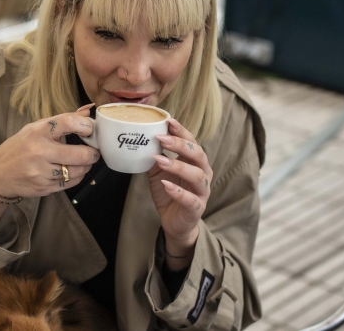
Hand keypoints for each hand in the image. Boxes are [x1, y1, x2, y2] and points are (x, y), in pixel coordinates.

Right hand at [0, 104, 100, 198]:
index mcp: (37, 132)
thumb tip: (89, 111)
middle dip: (93, 153)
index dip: (86, 125)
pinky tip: (74, 171)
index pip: (68, 122)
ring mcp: (41, 172)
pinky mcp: (44, 188)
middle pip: (79, 154)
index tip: (90, 129)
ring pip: (77, 171)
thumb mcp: (35, 128)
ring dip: (86, 166)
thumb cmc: (19, 147)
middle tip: (94, 151)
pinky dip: (77, 176)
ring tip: (84, 161)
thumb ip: (63, 120)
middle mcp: (39, 152)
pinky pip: (70, 183)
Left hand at [148, 118, 212, 259]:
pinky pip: (191, 199)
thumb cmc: (169, 192)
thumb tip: (141, 139)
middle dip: (181, 144)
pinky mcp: (197, 208)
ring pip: (197, 175)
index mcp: (195, 162)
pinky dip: (178, 192)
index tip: (168, 120)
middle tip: (162, 138)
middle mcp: (203, 174)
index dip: (181, 131)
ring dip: (178, 166)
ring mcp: (202, 191)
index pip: (192, 141)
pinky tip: (167, 186)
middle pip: (198, 155)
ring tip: (160, 160)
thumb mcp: (158, 172)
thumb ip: (155, 157)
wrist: (174, 222)